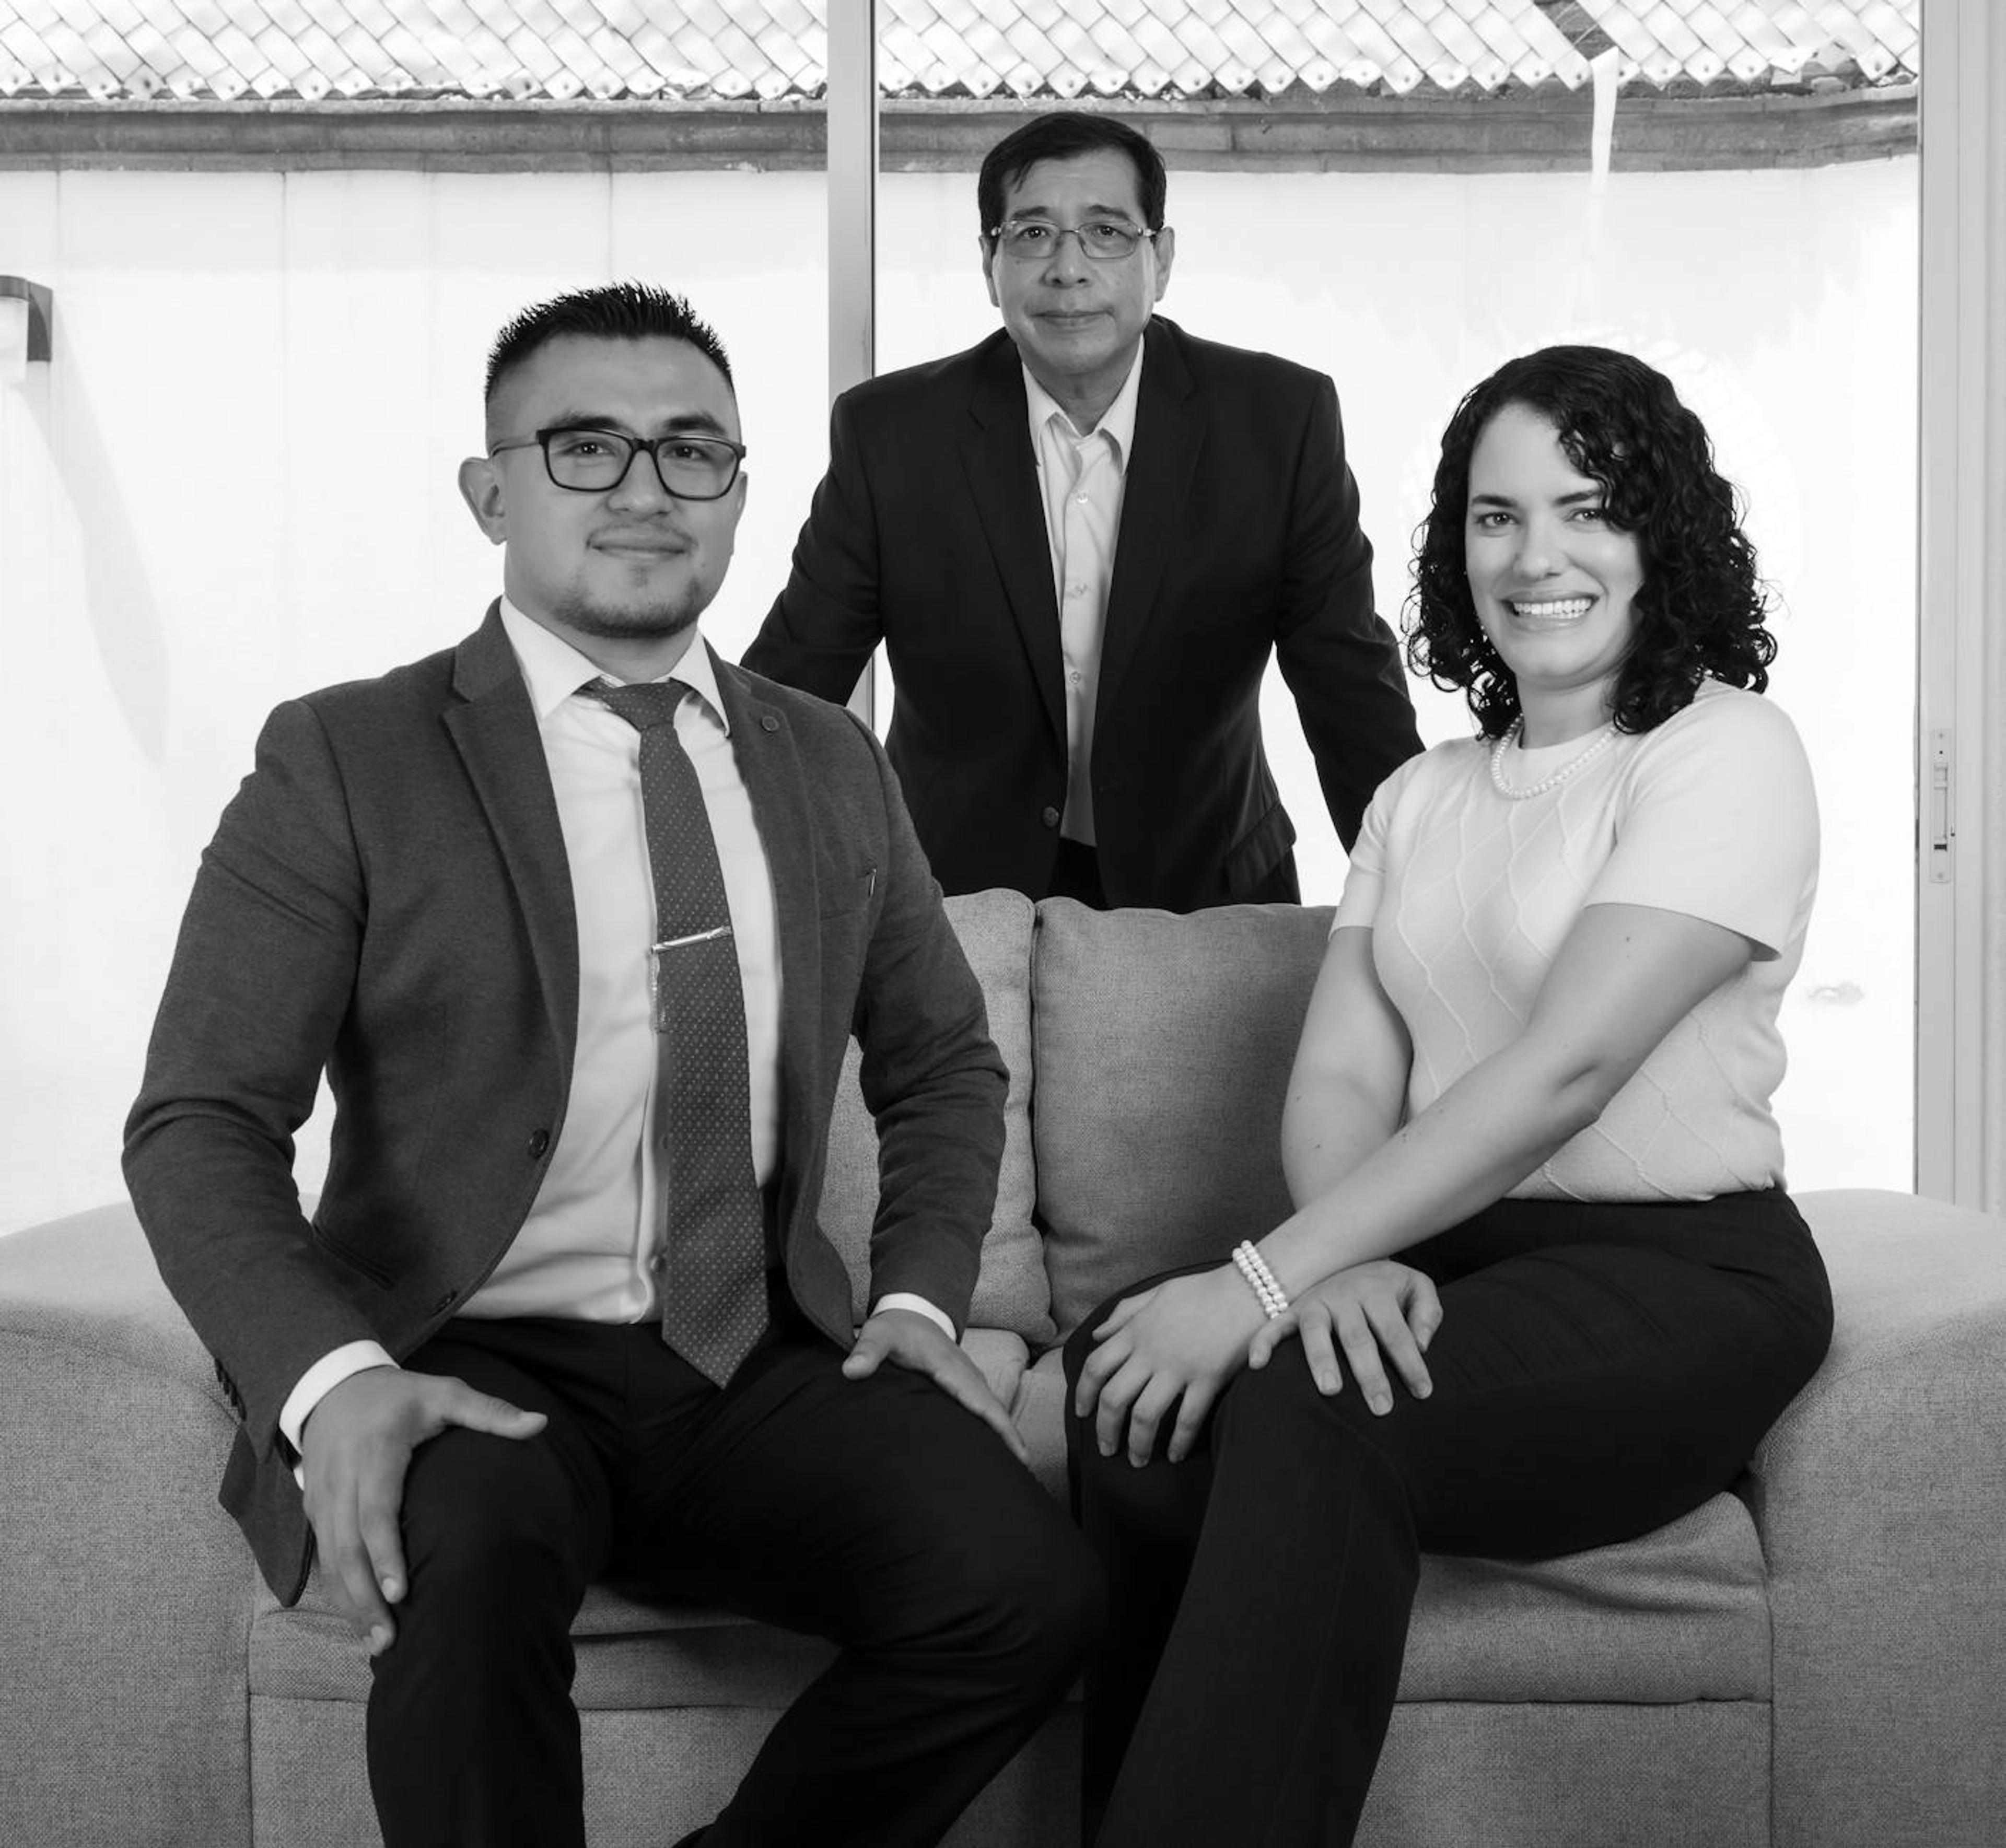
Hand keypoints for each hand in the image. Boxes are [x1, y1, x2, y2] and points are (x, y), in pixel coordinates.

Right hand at [299, 1366, 546, 1655]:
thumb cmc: (400, 1395)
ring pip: (330, 1559)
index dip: (386, 1555)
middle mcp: (341, 1479)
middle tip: (389, 1637)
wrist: (332, 1387)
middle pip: (347, 1547)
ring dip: (350, 1602)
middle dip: (365, 1596)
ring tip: (377, 1641)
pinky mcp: (313, 1510)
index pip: (376, 1511)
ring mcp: (321, 1497)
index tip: (402, 1593)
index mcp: (375, 1452)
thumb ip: (490, 1411)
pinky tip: (358, 1616)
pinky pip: (322, 1555)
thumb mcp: (445, 1393)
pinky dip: (338, 1589)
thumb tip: (540, 1424)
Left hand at [844, 1308, 1030, 1465]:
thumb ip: (866, 1351)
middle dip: (1009, 1433)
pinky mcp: (966, 1383)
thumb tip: (851, 1372)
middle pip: (992, 1405)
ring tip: (1018, 1465)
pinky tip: (1000, 1447)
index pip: (974, 1395)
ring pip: (993, 1407)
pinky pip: (987, 1406)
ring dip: (1006, 1432)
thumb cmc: (894, 1328)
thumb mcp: (878, 1334)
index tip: (1009, 1443)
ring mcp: (968, 1377)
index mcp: (947, 1364)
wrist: (910, 1311)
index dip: (992, 1420)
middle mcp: (965, 1372)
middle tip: (1024, 1466)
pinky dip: (997, 1424)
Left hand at [1072, 1268, 1266, 1466]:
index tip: (1082, 1412)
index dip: (1083, 1394)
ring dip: (1137, 1444)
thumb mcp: (1157, 1292)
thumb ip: (1125, 1312)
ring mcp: (1180, 1367)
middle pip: (1115, 1398)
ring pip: (1146, 1415)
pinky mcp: (1208, 1379)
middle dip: (1105, 1429)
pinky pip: (1188, 1419)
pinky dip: (1179, 1442)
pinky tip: (1175, 1455)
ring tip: (1136, 1461)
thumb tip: (1097, 1335)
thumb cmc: (1203, 1290)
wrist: (1249, 1289)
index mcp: (1136, 1330)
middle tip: (1105, 1449)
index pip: (1096, 1367)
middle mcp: (1152, 1352)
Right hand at [1246, 1260, 1441, 1414]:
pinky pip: (1273, 1326)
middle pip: (1357, 1337)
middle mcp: (1343, 1294)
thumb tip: (1422, 1344)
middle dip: (1370, 1373)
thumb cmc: (1388, 1285)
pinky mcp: (1292, 1309)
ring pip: (1315, 1331)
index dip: (1411, 1362)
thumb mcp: (1416, 1285)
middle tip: (1381, 1407)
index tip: (1424, 1392)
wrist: (1349, 1254)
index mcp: (1376, 1289)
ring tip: (1330, 1390)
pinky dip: (1263, 1343)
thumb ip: (1428, 1311)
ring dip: (1321, 1359)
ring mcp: (1314, 1302)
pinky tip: (1258, 1365)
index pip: (1397, 1332)